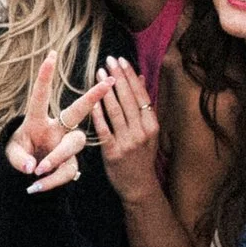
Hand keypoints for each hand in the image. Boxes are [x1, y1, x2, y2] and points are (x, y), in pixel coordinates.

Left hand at [2, 52, 108, 193]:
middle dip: (92, 96)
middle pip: (76, 112)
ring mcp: (67, 146)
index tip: (51, 55)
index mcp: (37, 121)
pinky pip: (66, 172)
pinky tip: (36, 187)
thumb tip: (31, 167)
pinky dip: (51, 181)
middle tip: (108, 82)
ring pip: (72, 145)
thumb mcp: (12, 154)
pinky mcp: (71, 165)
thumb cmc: (19, 155)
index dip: (45, 77)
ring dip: (56, 157)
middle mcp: (56, 129)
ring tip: (37, 172)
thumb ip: (18, 159)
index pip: (40, 97)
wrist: (26, 176)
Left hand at [90, 56, 165, 204]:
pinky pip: (105, 129)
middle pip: (129, 99)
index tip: (121, 60)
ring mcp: (128, 142)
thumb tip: (141, 78)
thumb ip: (143, 105)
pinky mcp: (113, 152)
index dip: (131, 76)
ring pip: (117, 111)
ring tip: (99, 73)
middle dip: (118, 77)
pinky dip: (99, 113)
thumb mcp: (148, 131)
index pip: (141, 94)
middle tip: (108, 60)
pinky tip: (92, 100)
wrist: (139, 187)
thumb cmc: (141, 156)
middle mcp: (142, 132)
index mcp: (152, 124)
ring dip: (107, 90)